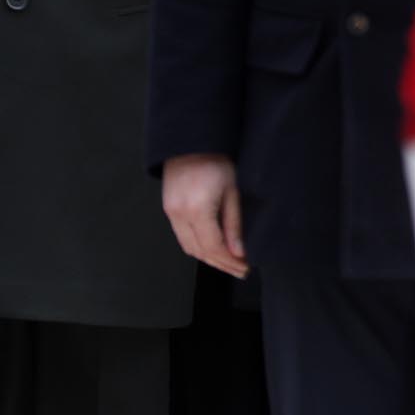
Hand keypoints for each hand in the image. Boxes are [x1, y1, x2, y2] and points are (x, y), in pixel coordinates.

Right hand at [162, 155, 247, 278]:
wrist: (191, 143)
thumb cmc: (217, 162)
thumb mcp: (233, 191)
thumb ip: (234, 224)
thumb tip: (238, 252)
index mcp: (197, 209)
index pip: (213, 247)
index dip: (230, 262)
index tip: (246, 268)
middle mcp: (179, 215)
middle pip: (200, 252)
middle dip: (221, 264)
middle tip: (241, 270)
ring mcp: (170, 213)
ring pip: (189, 247)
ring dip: (209, 258)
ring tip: (230, 263)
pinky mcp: (168, 210)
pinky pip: (183, 237)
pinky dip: (199, 247)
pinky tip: (214, 249)